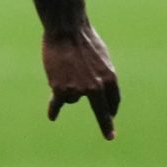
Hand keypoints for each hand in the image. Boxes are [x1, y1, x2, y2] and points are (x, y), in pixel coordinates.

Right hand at [42, 24, 119, 139]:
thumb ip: (102, 74)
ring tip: (63, 68)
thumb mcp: (102, 57)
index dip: (112, 108)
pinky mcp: (60, 88)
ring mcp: (78, 90)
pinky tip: (53, 117)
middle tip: (110, 136)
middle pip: (102, 112)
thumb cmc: (84, 39)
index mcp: (110, 78)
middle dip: (106, 125)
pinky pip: (58, 103)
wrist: (66, 30)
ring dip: (68, 88)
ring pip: (73, 97)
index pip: (113, 99)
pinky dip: (54, 109)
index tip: (111, 116)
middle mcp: (96, 87)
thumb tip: (99, 88)